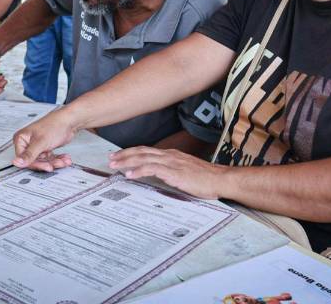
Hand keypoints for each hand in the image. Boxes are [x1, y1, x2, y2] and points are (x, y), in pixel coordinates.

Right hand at [12, 110, 77, 170]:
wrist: (69, 120)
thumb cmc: (54, 124)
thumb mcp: (40, 142)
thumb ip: (29, 154)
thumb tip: (16, 162)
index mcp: (21, 139)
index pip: (24, 158)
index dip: (36, 164)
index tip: (46, 167)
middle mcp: (28, 143)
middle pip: (35, 161)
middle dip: (48, 163)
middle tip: (57, 164)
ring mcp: (37, 146)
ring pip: (44, 161)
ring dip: (55, 162)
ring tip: (63, 161)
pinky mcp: (46, 148)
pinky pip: (50, 158)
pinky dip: (58, 159)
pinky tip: (64, 159)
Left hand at [108, 147, 227, 199]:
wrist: (220, 179)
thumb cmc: (206, 178)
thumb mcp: (185, 172)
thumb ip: (172, 171)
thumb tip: (160, 175)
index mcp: (171, 155)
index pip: (147, 150)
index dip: (131, 152)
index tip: (119, 155)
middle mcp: (169, 155)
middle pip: (141, 151)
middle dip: (124, 154)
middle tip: (110, 158)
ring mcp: (171, 163)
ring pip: (143, 158)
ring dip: (127, 161)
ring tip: (114, 165)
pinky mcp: (174, 172)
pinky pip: (152, 169)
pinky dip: (138, 171)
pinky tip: (129, 174)